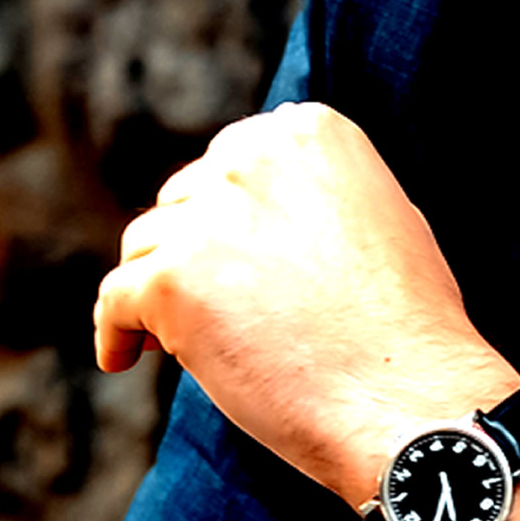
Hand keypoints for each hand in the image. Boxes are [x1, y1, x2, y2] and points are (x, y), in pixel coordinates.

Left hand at [93, 102, 519, 505]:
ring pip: (146, 246)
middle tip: (211, 304)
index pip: (236, 154)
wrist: (404, 390)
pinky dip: (116, 332)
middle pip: (185, 195)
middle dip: (192, 246)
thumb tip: (260, 203)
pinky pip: (114, 300)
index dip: (229, 208)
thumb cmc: (405, 317)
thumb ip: (314, 188)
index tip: (231, 253)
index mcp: (308, 130)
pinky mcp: (171, 280)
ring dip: (158, 288)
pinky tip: (127, 357)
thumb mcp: (377, 210)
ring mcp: (209, 215)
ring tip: (178, 340)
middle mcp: (254, 154)